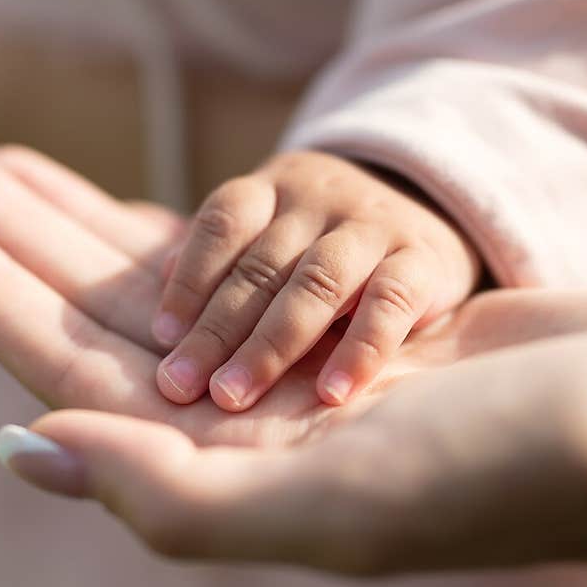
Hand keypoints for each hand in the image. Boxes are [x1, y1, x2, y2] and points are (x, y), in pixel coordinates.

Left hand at [0, 132, 586, 586]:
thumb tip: (22, 447)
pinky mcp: (339, 326)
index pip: (66, 369)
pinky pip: (223, 266)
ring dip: (67, 218)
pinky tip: (116, 202)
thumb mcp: (333, 505)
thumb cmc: (510, 471)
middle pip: (90, 312)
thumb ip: (170, 494)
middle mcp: (242, 425)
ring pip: (148, 282)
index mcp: (224, 472)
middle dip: (2, 232)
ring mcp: (290, 374)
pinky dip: (165, 225)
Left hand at [152, 150, 480, 410]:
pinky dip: (360, 350)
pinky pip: (390, 303)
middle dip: (216, 329)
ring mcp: (374, 227)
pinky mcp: (425, 261)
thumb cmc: (327, 245)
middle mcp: (320, 201)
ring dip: (271, 344)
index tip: (162, 337)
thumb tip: (154, 291)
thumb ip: (220, 260)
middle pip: (261, 263)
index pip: (223, 222)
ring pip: (316, 282)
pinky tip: (330, 394)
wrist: (433, 212)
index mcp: (273, 190)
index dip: (189, 277)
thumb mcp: (274, 234)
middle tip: (180, 385)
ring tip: (233, 396)